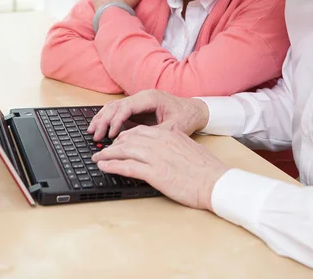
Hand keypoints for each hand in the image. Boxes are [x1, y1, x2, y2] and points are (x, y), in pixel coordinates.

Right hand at [88, 89, 209, 139]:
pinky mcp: (138, 108)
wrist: (196, 110)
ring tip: (92, 131)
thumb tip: (138, 144)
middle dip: (104, 120)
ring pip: (115, 106)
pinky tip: (101, 128)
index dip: (115, 120)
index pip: (126, 106)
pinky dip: (108, 119)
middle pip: (116, 105)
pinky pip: (119, 111)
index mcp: (150, 98)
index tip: (109, 135)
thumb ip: (155, 134)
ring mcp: (139, 101)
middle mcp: (142, 96)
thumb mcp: (173, 128)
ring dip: (102, 118)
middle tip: (94, 135)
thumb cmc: (187, 117)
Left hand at [92, 125, 228, 210]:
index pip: (140, 131)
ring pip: (124, 151)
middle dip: (113, 144)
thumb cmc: (206, 168)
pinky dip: (112, 166)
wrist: (215, 181)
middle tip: (103, 150)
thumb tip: (169, 135)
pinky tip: (104, 167)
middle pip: (128, 139)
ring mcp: (156, 157)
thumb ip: (176, 139)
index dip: (125, 136)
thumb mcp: (190, 145)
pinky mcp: (155, 173)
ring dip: (107, 154)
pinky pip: (127, 167)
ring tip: (97, 158)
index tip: (117, 141)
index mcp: (168, 135)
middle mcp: (159, 142)